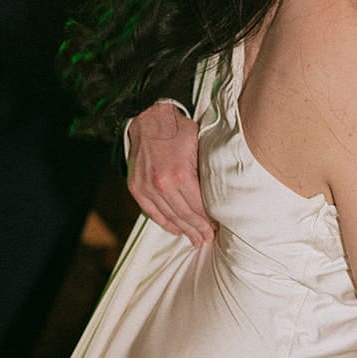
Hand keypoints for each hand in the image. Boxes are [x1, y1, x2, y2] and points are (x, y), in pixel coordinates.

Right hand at [127, 100, 216, 246]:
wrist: (148, 117)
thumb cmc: (178, 129)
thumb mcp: (199, 145)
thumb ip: (205, 171)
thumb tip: (220, 193)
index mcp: (181, 174)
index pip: (198, 206)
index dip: (209, 220)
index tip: (218, 227)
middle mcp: (162, 184)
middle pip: (184, 215)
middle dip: (198, 229)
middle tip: (208, 239)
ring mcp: (147, 187)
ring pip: (169, 216)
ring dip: (183, 230)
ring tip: (195, 239)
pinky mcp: (136, 187)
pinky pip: (152, 211)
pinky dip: (164, 222)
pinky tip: (176, 230)